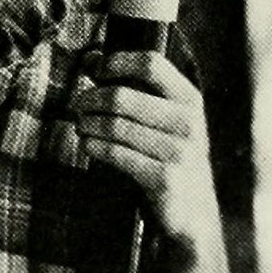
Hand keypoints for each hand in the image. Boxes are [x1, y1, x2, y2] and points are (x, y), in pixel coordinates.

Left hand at [73, 50, 219, 251]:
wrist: (193, 215)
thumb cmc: (169, 159)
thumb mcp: (164, 122)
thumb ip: (135, 89)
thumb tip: (92, 58)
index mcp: (190, 100)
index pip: (151, 63)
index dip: (117, 61)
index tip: (95, 69)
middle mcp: (188, 122)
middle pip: (122, 96)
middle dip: (90, 99)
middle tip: (77, 106)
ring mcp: (178, 152)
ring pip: (114, 125)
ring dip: (88, 124)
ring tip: (80, 126)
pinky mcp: (164, 179)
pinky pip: (116, 154)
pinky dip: (94, 146)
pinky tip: (87, 144)